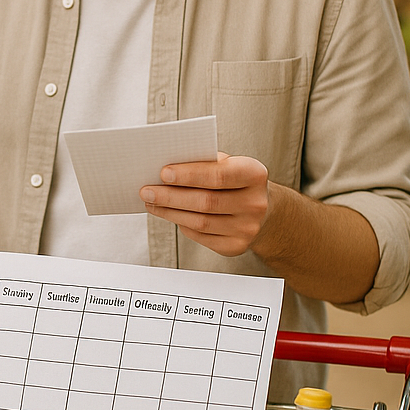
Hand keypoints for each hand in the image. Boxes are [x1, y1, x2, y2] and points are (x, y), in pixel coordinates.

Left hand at [140, 152, 268, 257]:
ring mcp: (247, 228)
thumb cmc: (236, 181)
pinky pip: (200, 236)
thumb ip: (204, 163)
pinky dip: (181, 224)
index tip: (163, 173)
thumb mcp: (228, 164)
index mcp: (254, 175)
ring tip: (152, 203)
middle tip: (147, 191)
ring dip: (170, 212)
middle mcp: (254, 203)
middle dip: (171, 196)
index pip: (219, 175)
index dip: (190, 175)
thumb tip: (166, 168)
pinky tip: (169, 214)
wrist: (262, 210)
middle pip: (206, 202)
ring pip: (200, 222)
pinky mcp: (235, 246)